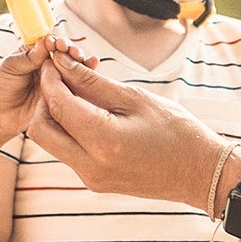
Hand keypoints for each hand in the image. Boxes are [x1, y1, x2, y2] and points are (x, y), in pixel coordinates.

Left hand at [0, 35, 95, 146]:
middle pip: (63, 54)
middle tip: (73, 52)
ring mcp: (52, 81)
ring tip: (86, 60)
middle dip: (71, 51)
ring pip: (71, 69)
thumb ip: (28, 56)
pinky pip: (72, 86)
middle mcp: (43, 65)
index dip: (56, 42)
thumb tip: (46, 42)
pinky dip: (82, 78)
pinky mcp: (59, 96)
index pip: (48, 42)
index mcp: (30, 53)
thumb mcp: (9, 68)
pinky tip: (92, 69)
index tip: (58, 44)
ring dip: (80, 63)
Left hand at [32, 55, 224, 204]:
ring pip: (52, 142)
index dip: (50, 77)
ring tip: (79, 92)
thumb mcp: (135, 98)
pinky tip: (90, 113)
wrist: (200, 174)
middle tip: (61, 77)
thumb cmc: (177, 132)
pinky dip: (71, 130)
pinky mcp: (95, 182)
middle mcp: (90, 165)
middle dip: (44, 99)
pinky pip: (69, 152)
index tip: (54, 59)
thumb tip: (62, 65)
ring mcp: (90, 178)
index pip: (57, 104)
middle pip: (41, 129)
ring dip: (56, 115)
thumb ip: (92, 83)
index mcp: (102, 141)